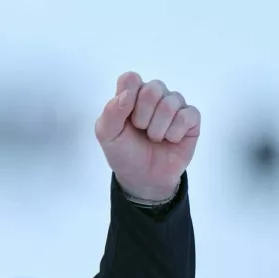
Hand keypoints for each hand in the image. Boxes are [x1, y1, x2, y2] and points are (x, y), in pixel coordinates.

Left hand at [94, 71, 200, 199]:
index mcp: (130, 95)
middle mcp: (153, 96)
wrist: (143, 177)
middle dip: (143, 116)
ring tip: (154, 138)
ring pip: (170, 102)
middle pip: (152, 88)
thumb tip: (127, 94)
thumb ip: (111, 113)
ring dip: (158, 128)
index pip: (130, 78)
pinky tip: (170, 140)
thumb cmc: (124, 152)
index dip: (128, 97)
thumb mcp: (107, 136)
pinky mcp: (191, 118)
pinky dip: (174, 133)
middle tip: (140, 130)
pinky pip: (187, 115)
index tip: (125, 117)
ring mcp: (173, 105)